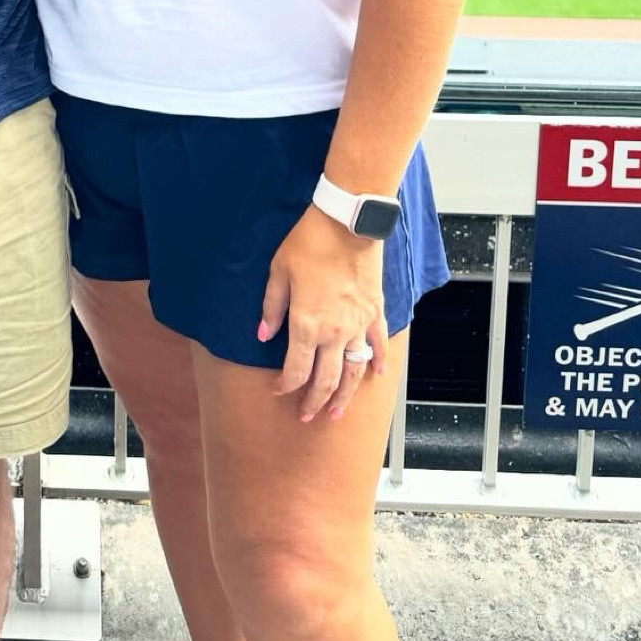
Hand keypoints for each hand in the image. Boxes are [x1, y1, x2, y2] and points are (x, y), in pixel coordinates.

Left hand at [259, 205, 388, 422]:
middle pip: (326, 380)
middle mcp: (334, 332)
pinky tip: (376, 375)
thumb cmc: (308, 243)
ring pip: (353, 371)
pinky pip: (378, 345)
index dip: (285, 386)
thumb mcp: (278, 272)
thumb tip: (262, 335)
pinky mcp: (375, 313)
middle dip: (314, 401)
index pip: (295, 370)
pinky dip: (378, 362)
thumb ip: (271, 308)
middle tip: (307, 416)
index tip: (278, 391)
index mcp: (306, 324)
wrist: (346, 224)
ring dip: (345, 396)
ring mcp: (358, 325)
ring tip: (337, 412)